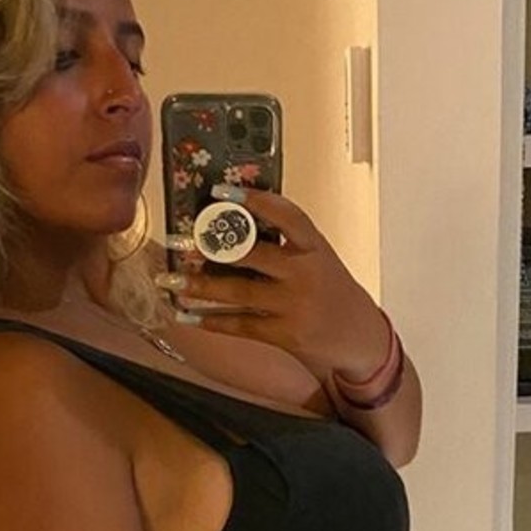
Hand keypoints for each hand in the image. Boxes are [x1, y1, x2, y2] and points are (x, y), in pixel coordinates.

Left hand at [168, 188, 390, 384]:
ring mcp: (295, 305)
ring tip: (169, 281)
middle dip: (211, 248)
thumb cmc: (332, 293)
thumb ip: (286, 246)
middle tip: (179, 242)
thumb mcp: (319, 260)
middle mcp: (306, 273)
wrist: (360, 339)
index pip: (286, 215)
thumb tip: (232, 229)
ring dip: (199, 287)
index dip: (253, 200)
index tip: (220, 192)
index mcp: (315, 247)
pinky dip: (211, 320)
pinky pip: (241, 324)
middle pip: (251, 254)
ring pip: (238, 291)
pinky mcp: (286, 334)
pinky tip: (187, 315)